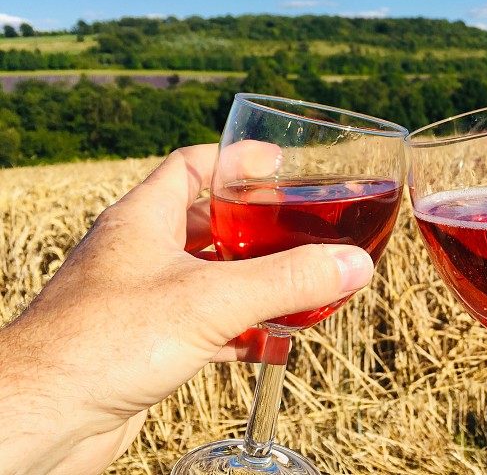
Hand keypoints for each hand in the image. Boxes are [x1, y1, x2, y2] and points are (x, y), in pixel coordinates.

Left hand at [0, 144, 373, 474]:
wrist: (43, 417)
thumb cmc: (104, 342)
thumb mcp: (212, 299)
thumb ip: (287, 280)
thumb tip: (353, 264)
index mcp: (144, 218)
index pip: (193, 165)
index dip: (237, 159)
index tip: (279, 165)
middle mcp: (140, 252)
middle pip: (208, 221)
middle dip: (256, 226)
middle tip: (300, 228)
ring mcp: (140, 299)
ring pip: (207, 276)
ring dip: (251, 280)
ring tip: (295, 283)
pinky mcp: (145, 344)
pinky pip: (202, 324)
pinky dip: (238, 329)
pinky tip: (268, 342)